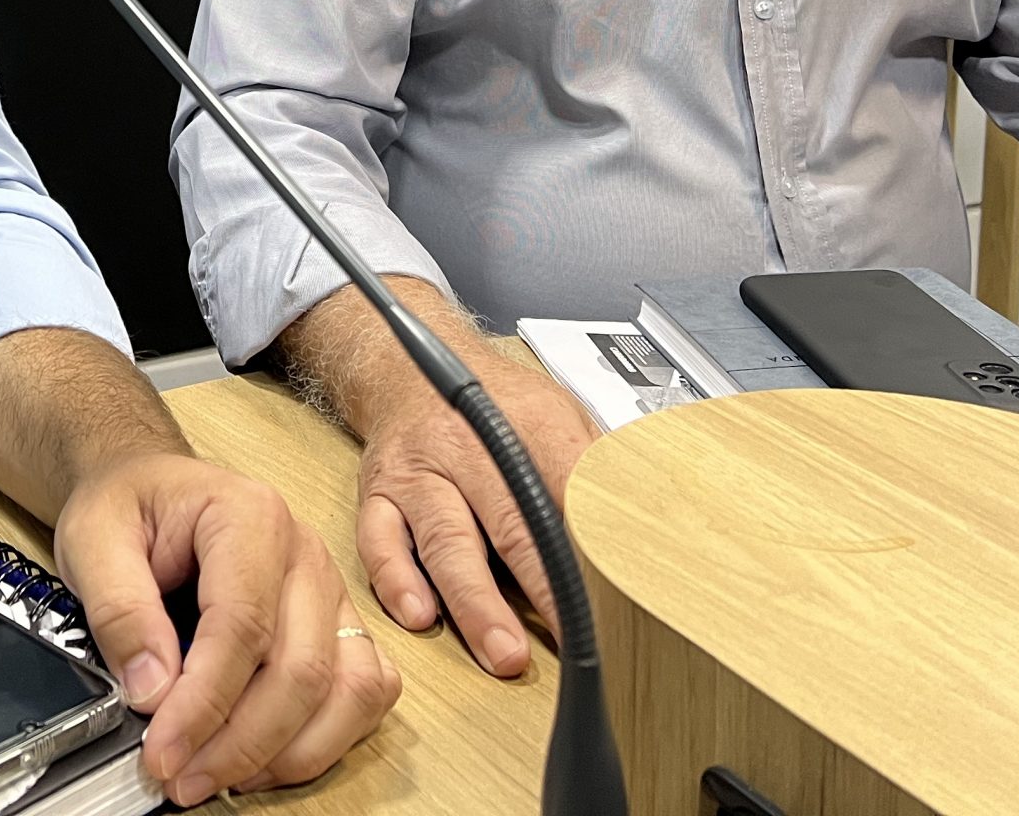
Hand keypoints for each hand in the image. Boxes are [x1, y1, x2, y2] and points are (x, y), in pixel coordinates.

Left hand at [52, 453, 398, 806]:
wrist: (151, 489)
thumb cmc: (130, 505)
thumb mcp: (93, 538)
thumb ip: (119, 610)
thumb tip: (151, 691)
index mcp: (250, 515)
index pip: (243, 626)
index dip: (204, 703)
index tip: (162, 751)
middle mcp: (304, 553)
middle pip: (301, 669)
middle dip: (241, 744)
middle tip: (181, 778)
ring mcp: (330, 591)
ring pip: (348, 690)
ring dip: (288, 752)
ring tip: (220, 777)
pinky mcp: (338, 625)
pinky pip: (365, 691)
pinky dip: (326, 738)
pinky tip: (267, 756)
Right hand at [354, 354, 596, 677]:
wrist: (406, 368)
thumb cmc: (493, 401)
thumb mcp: (558, 411)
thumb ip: (593, 465)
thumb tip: (641, 523)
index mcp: (523, 421)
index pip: (567, 487)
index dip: (593, 545)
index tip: (616, 596)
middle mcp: (465, 444)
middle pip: (509, 522)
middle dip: (540, 587)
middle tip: (567, 640)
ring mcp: (418, 471)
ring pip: (445, 540)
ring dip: (475, 602)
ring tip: (501, 651)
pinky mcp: (377, 493)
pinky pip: (379, 540)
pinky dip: (396, 580)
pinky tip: (419, 615)